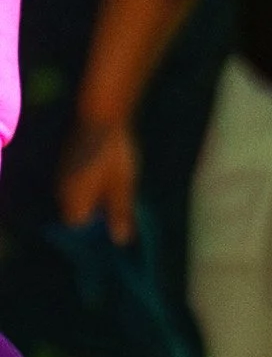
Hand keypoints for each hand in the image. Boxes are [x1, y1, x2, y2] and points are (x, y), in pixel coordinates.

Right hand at [59, 117, 139, 242]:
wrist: (102, 115)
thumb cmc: (114, 152)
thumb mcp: (123, 185)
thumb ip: (120, 213)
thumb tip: (121, 241)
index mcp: (73, 196)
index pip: (78, 226)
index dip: (96, 232)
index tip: (116, 228)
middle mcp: (62, 188)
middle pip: (77, 215)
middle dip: (97, 219)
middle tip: (122, 215)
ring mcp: (63, 175)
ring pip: (78, 200)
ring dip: (96, 203)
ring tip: (119, 198)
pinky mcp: (68, 165)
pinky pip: (78, 187)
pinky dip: (92, 190)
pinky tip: (110, 184)